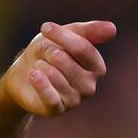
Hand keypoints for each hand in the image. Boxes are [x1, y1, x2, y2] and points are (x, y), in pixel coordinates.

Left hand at [0, 20, 115, 116]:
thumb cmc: (50, 52)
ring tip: (39, 67)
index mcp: (97, 66)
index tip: (45, 27)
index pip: (83, 48)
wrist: (24, 76)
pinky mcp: (57, 109)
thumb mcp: (68, 35)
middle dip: (47, 52)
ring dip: (40, 65)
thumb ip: (90, 31)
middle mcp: (90, 85)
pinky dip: (41, 84)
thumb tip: (112, 28)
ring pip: (53, 74)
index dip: (62, 36)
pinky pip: (50, 97)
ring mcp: (75, 100)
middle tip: (43, 55)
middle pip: (64, 59)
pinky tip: (34, 75)